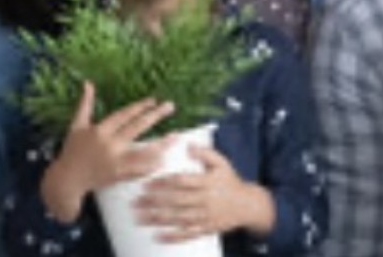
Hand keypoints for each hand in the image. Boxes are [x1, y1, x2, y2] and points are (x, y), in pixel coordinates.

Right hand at [41, 82, 174, 221]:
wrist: (67, 181)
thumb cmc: (72, 151)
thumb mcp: (76, 126)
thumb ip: (85, 104)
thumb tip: (88, 83)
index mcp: (99, 131)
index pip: (124, 115)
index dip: (139, 106)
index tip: (154, 100)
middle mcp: (109, 145)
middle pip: (137, 128)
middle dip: (155, 116)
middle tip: (170, 106)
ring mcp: (115, 162)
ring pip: (142, 151)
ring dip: (161, 144)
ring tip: (176, 135)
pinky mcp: (119, 175)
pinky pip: (139, 170)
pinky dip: (152, 165)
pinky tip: (165, 159)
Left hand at [137, 145, 273, 240]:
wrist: (248, 205)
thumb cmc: (230, 182)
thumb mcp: (222, 163)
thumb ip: (205, 152)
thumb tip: (188, 145)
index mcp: (207, 182)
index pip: (181, 182)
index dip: (162, 182)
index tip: (146, 183)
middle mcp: (205, 200)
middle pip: (175, 201)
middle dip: (153, 201)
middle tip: (135, 201)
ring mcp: (205, 216)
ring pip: (178, 218)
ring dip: (157, 218)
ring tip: (139, 217)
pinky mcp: (205, 229)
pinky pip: (187, 234)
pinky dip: (172, 236)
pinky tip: (157, 235)